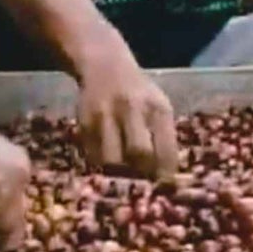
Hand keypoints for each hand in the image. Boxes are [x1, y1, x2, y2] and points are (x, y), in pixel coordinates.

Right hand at [77, 57, 178, 180]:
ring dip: (119, 171)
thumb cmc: (139, 94)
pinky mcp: (84, 122)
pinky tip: (108, 155)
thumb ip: (165, 138)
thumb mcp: (158, 106)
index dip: (166, 173)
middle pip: (139, 153)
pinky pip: (94, 156)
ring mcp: (105, 115)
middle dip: (142, 172)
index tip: (165, 185)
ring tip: (124, 169)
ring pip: (112, 160)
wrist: (104, 66)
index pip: (166, 149)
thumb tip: (168, 179)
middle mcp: (131, 109)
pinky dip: (102, 162)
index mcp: (157, 107)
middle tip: (142, 179)